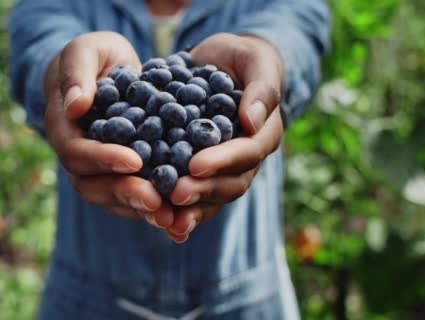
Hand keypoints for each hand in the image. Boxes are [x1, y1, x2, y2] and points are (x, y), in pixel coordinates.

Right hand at [43, 32, 173, 226]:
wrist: (107, 70)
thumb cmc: (94, 56)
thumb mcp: (85, 51)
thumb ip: (76, 73)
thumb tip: (75, 106)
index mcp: (64, 128)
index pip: (76, 152)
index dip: (102, 159)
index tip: (135, 161)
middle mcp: (77, 156)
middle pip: (91, 186)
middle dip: (124, 194)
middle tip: (155, 201)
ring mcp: (97, 170)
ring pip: (111, 199)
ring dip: (140, 210)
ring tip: (170, 217)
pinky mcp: (120, 176)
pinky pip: (132, 198)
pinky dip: (153, 207)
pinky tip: (179, 215)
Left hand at [164, 33, 284, 241]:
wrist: (220, 64)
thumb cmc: (241, 58)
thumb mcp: (255, 60)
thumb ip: (261, 87)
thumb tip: (252, 120)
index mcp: (263, 134)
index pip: (246, 153)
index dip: (222, 161)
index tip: (196, 165)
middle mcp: (245, 158)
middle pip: (229, 183)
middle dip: (202, 190)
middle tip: (175, 194)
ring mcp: (224, 169)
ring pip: (212, 197)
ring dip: (190, 210)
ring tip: (166, 220)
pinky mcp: (200, 171)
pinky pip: (194, 194)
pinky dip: (180, 212)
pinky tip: (162, 226)